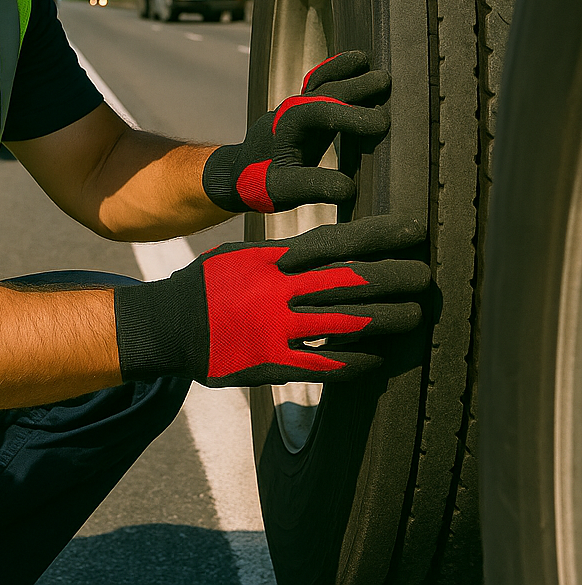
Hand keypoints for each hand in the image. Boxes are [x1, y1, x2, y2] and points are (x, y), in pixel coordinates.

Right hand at [114, 213, 428, 386]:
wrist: (168, 324)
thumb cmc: (209, 283)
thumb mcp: (241, 255)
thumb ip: (281, 255)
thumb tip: (322, 249)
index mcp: (271, 259)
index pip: (334, 242)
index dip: (377, 236)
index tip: (412, 230)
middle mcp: (277, 292)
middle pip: (348, 283)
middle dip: (393, 279)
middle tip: (427, 277)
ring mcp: (275, 330)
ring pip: (343, 324)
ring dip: (385, 320)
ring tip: (416, 315)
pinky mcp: (270, 364)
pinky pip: (322, 364)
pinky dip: (355, 361)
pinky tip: (379, 358)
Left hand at [202, 50, 389, 213]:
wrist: (239, 173)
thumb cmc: (259, 183)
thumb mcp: (283, 191)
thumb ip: (312, 187)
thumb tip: (348, 188)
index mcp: (288, 127)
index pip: (323, 113)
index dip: (352, 116)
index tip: (382, 124)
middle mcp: (292, 110)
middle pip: (327, 90)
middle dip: (356, 86)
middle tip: (386, 82)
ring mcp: (297, 106)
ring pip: (323, 81)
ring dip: (344, 70)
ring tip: (368, 60)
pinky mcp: (304, 108)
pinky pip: (320, 83)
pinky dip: (335, 71)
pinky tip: (354, 63)